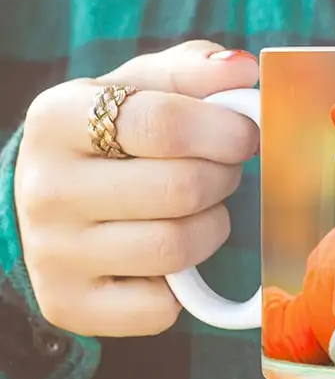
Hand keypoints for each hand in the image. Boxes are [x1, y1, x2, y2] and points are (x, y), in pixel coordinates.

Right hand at [15, 41, 258, 336]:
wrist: (51, 201)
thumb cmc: (112, 138)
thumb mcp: (140, 88)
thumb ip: (193, 71)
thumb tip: (244, 71)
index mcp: (58, 117)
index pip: (163, 125)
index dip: (225, 131)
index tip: (245, 134)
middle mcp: (45, 187)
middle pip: (181, 189)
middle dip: (223, 178)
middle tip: (221, 170)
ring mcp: (52, 253)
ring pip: (177, 248)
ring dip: (211, 228)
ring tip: (199, 210)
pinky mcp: (69, 304)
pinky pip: (161, 308)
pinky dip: (183, 287)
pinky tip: (168, 259)